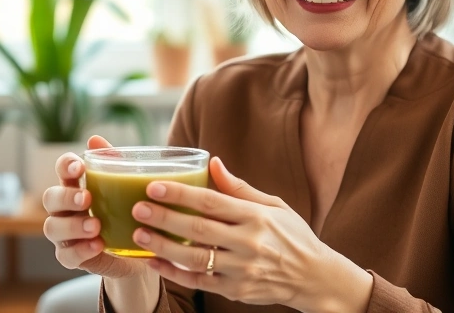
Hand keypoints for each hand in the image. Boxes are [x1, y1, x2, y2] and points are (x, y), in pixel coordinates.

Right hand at [42, 135, 146, 279]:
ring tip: (95, 226)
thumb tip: (95, 139)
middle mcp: (64, 209)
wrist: (137, 252)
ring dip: (72, 225)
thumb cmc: (127, 212)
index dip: (65, 165)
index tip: (80, 166)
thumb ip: (113, 163)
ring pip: (52, 227)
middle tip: (87, 198)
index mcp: (76, 186)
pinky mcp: (71, 257)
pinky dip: (80, 250)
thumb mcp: (126, 187)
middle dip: (66, 197)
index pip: (62, 169)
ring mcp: (64, 234)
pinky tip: (97, 245)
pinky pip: (66, 255)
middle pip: (50, 198)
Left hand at [128, 157, 364, 309]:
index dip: (181, 194)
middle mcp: (250, 243)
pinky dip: (174, 274)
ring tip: (139, 234)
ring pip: (195, 259)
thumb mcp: (273, 205)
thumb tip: (213, 162)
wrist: (314, 277)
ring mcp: (242, 270)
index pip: (212, 202)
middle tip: (139, 207)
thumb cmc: (291, 236)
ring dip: (163, 247)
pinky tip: (154, 262)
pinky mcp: (237, 291)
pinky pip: (199, 282)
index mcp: (257, 217)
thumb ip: (239, 187)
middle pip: (199, 230)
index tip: (155, 186)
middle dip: (166, 218)